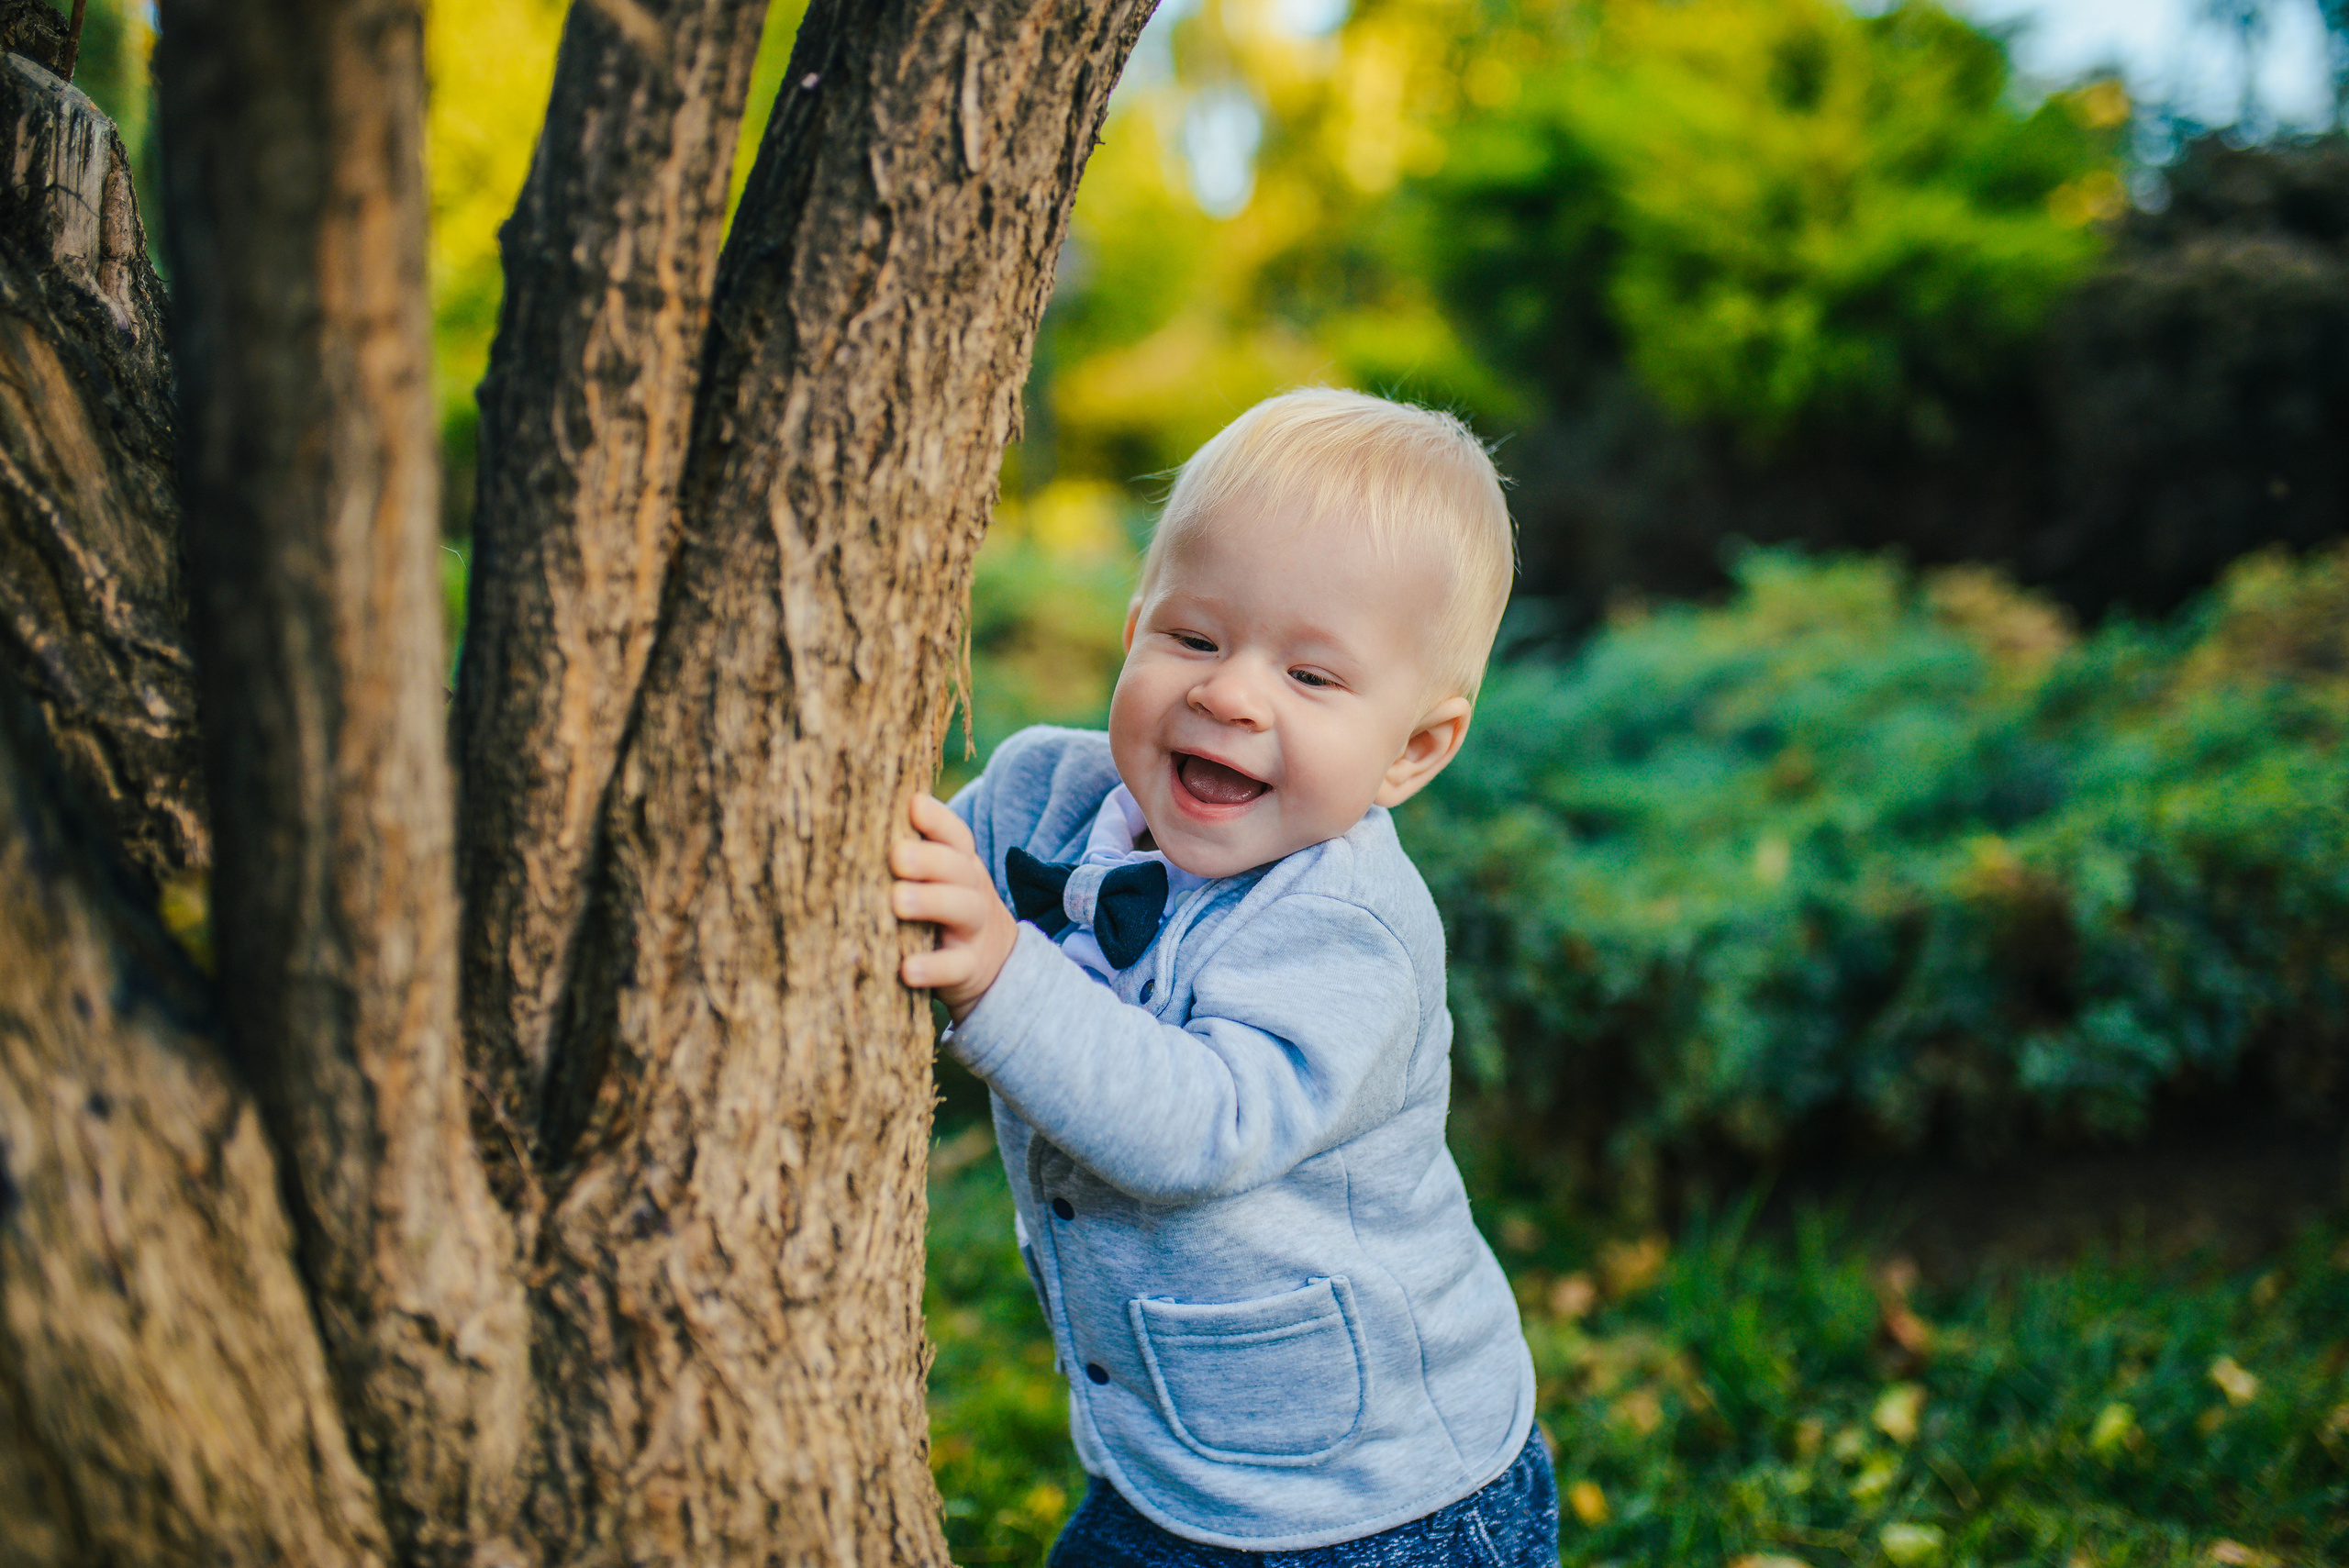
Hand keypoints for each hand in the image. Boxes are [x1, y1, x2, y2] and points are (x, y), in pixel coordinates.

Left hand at [892, 793, 1018, 1021]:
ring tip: (899, 901)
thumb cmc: (943, 907)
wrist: (994, 960)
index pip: (955, 835)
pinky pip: (955, 966)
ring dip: (931, 902)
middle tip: (898, 856)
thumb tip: (855, 817)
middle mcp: (972, 890)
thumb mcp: (938, 877)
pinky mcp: (969, 967)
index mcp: (961, 862)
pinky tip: (908, 969)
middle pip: (957, 868)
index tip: (914, 805)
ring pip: (962, 909)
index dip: (938, 820)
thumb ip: (910, 851)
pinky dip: (933, 968)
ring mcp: (974, 929)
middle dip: (929, 859)